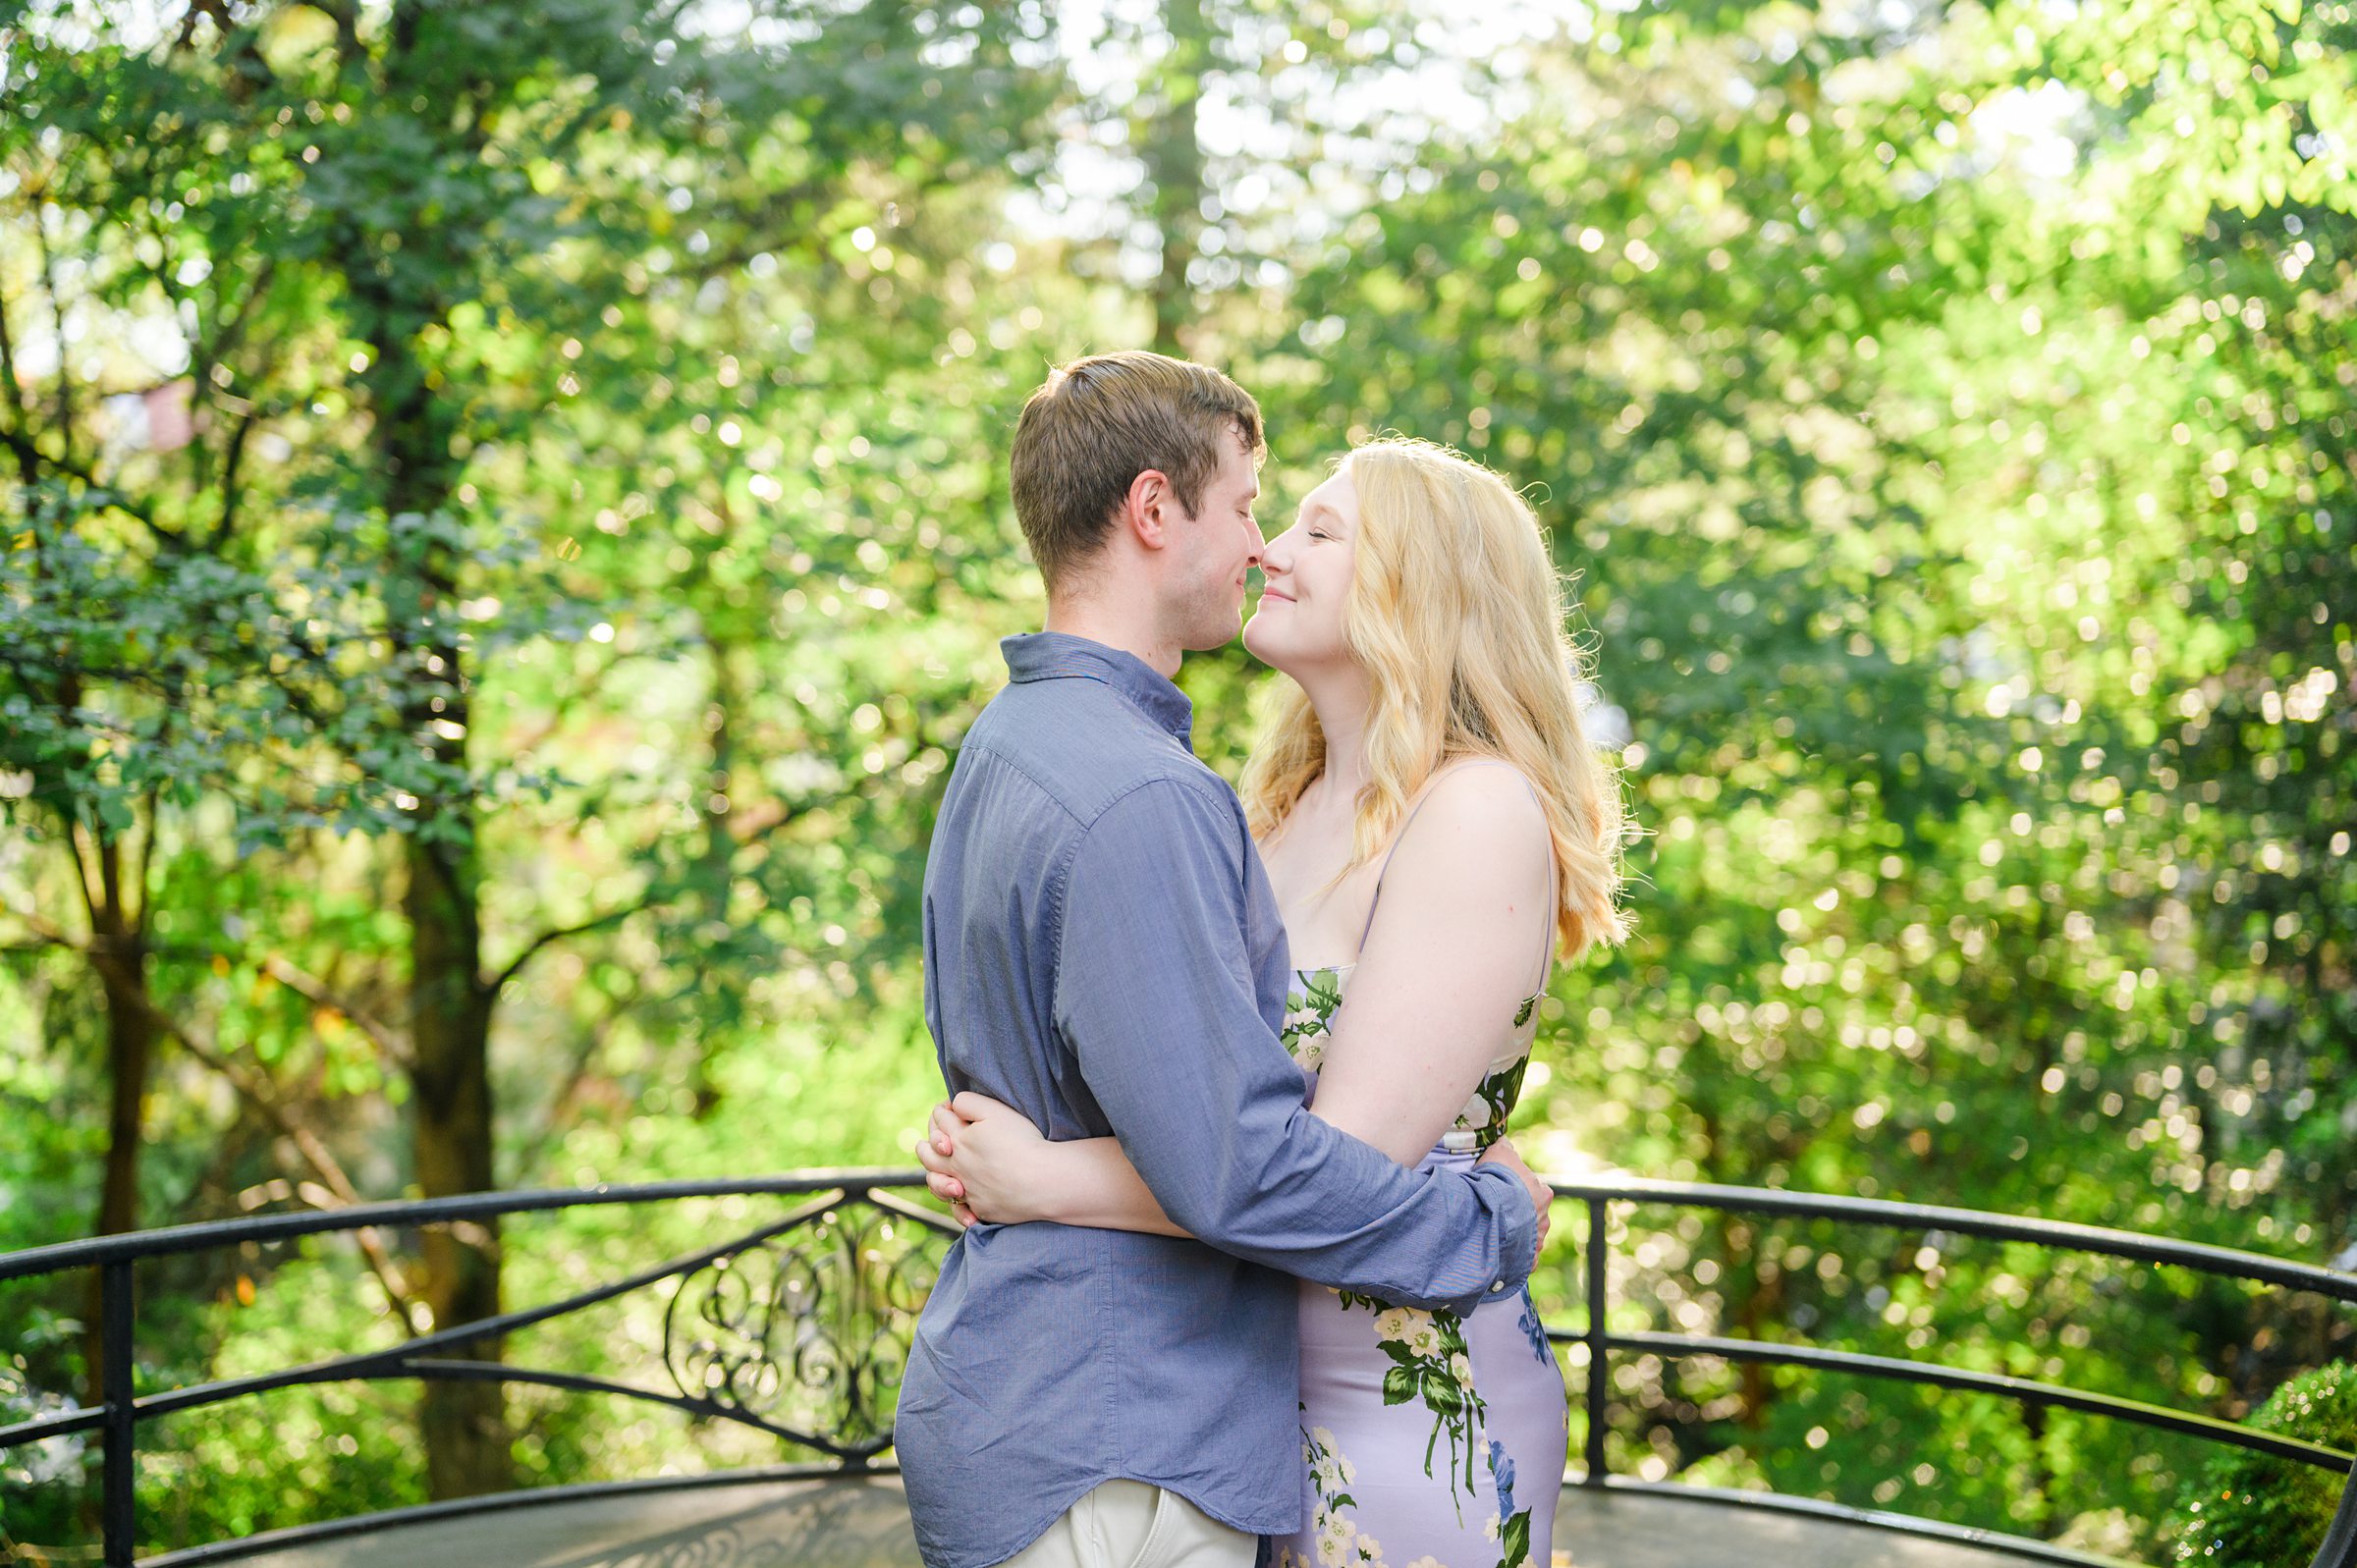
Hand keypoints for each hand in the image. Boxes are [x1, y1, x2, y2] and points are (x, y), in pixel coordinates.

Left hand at [912, 1091, 1051, 1226]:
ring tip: (936, 1173)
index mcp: (957, 1140)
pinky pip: (960, 1210)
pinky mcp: (981, 1208)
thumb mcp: (994, 1110)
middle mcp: (956, 1166)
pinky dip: (957, 1208)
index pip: (939, 1121)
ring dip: (934, 1176)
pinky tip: (962, 1201)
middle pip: (928, 1154)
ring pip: (937, 1184)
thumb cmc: (1022, 1141)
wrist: (1044, 1180)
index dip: (942, 1110)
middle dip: (927, 1144)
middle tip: (936, 1141)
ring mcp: (967, 1190)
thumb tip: (951, 1106)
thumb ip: (967, 1103)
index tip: (949, 1107)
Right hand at [1478, 1135, 1551, 1254]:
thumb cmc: (1496, 1180)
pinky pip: (1521, 1259)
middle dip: (1517, 1214)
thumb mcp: (1499, 1152)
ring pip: (1527, 1237)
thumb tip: (1506, 1143)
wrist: (1491, 1211)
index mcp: (1543, 1193)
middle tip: (1496, 1212)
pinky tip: (1497, 1251)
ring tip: (1493, 1233)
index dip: (1515, 1189)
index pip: (1532, 1190)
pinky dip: (1511, 1256)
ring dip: (1514, 1235)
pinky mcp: (1527, 1261)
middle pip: (1531, 1215)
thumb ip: (1505, 1148)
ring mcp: (1537, 1241)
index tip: (1500, 1191)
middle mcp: (1545, 1218)